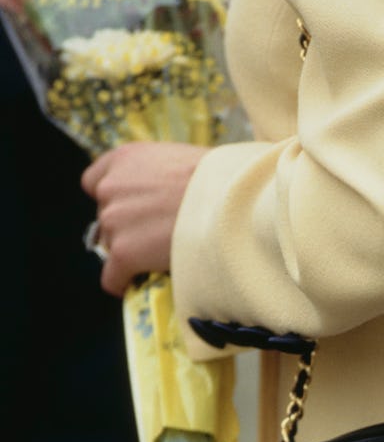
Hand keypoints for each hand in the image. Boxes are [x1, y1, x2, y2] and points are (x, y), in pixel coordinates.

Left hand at [81, 141, 207, 296]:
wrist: (230, 203)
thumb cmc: (219, 181)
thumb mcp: (179, 160)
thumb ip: (158, 176)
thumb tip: (163, 196)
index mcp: (124, 158)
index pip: (95, 183)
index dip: (117, 201)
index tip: (136, 213)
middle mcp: (110, 186)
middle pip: (105, 218)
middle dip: (127, 228)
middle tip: (159, 237)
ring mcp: (113, 220)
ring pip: (111, 247)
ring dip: (131, 253)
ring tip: (162, 257)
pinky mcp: (123, 252)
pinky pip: (112, 278)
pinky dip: (124, 283)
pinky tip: (140, 284)